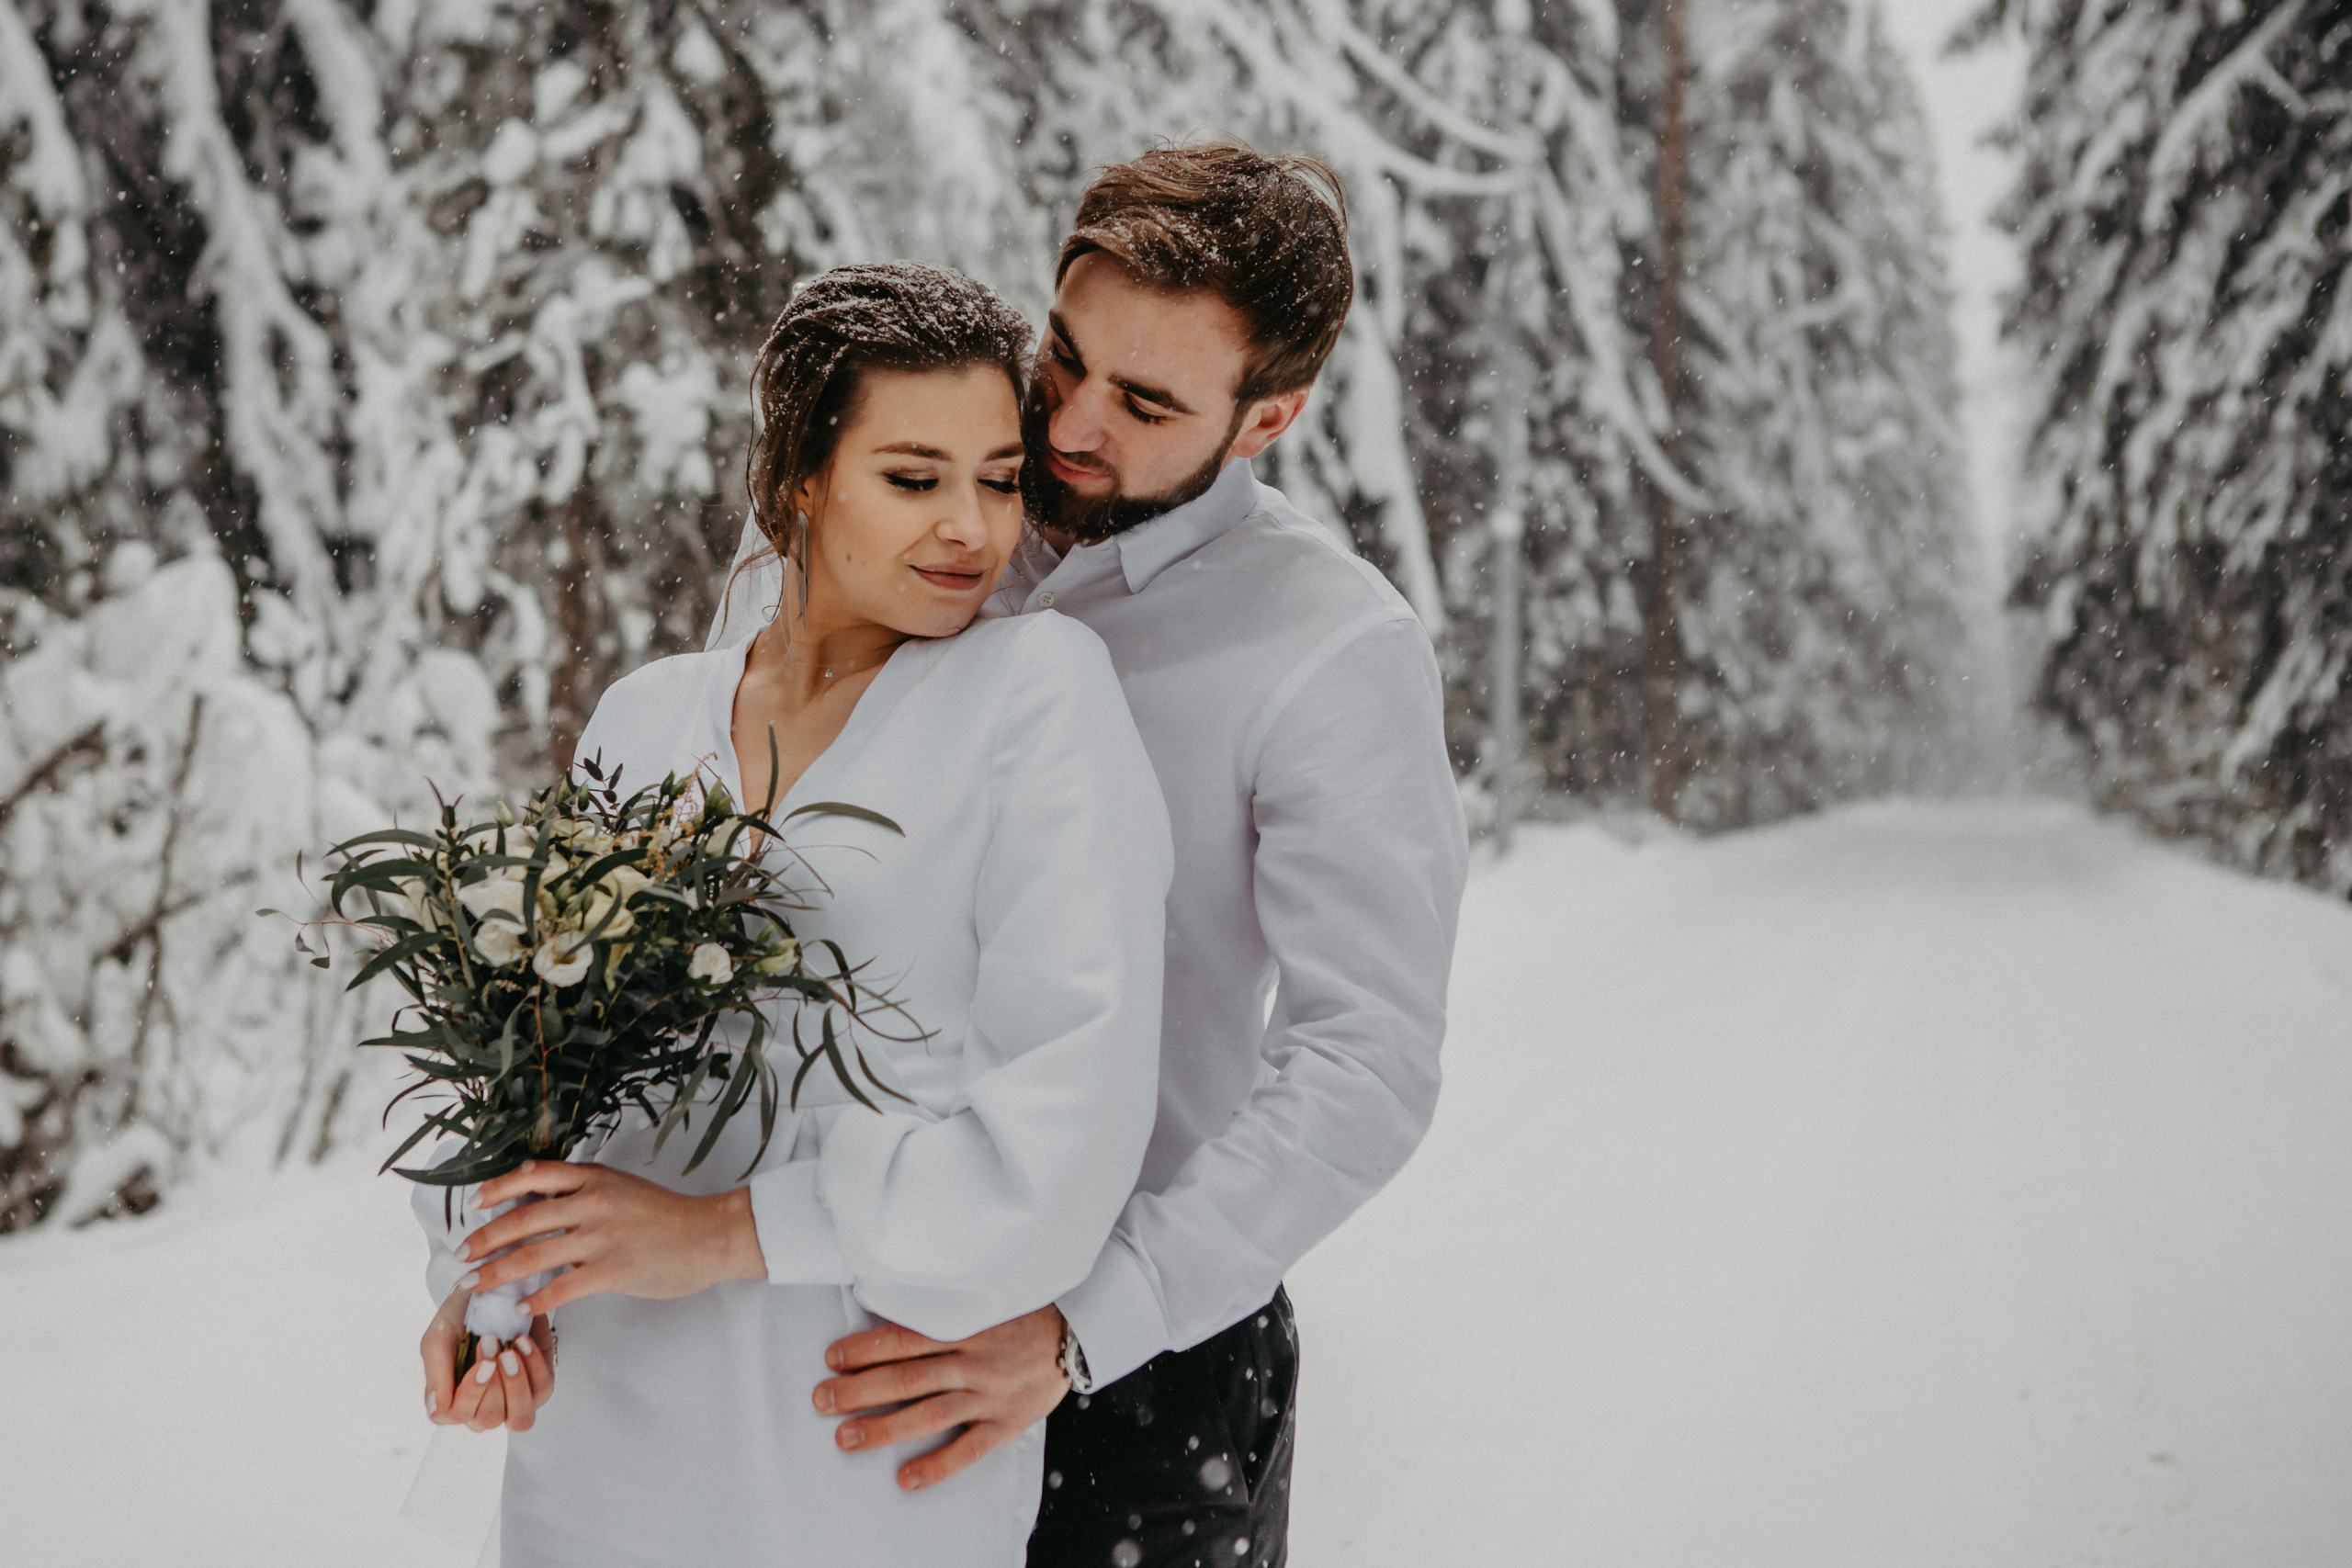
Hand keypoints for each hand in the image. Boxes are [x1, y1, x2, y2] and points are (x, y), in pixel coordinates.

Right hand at [422, 1285, 554, 1431]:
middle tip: (491, 1342)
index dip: (471, 1393)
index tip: (483, 1362)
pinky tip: (523, 1342)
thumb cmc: (460, 1318)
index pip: (455, 1416)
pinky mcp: (538, 1388)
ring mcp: (511, 1402)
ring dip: (516, 1384)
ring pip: (520, 1419)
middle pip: (488, 1419)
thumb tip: (436, 1409)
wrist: (492, 1292)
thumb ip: (436, 1373)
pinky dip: (535, 1366)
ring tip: (510, 1351)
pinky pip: (542, 1390)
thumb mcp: (440, 1337)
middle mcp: (481, 1408)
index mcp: (451, 1401)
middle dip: (494, 1381)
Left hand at [457, 1160, 766, 1317]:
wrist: (710, 1235)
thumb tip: (539, 1202)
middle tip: (462, 1255)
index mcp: (594, 1177)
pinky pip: (561, 1288)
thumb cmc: (668, 1215)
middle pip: (523, 1218)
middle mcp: (593, 1202)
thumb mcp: (623, 1187)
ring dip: (496, 1272)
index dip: (498, 1189)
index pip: (534, 1176)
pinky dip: (536, 1300)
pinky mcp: (611, 1270)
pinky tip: (521, 1308)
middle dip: (485, 1239)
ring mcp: (601, 1237)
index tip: (475, 1203)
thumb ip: (585, 1191)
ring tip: (474, 1284)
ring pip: (533, 1255)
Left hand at [813, 1304, 1070, 1490]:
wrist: (1079, 1334)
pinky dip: (936, 1465)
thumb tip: (897, 1318)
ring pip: (928, 1415)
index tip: (832, 1359)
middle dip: (858, 1391)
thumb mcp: (988, 1299)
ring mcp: (990, 1395)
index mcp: (966, 1326)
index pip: (904, 1339)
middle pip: (906, 1379)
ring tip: (845, 1438)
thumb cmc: (1027, 1314)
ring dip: (883, 1428)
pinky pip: (969, 1450)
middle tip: (821, 1401)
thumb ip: (949, 1309)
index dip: (865, 1350)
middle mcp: (974, 1361)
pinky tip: (906, 1478)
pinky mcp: (1007, 1423)